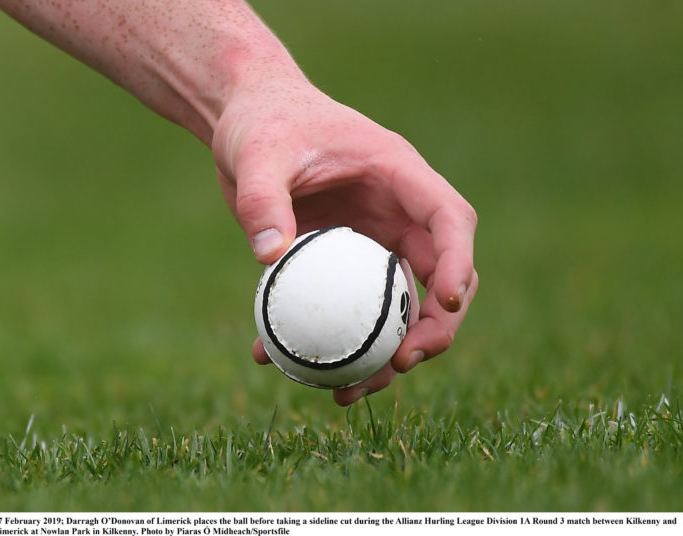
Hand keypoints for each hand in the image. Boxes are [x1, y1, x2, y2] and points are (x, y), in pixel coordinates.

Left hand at [212, 80, 477, 405]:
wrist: (245, 122)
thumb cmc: (261, 123)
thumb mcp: (257, 154)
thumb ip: (262, 200)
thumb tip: (269, 260)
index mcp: (397, 175)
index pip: (449, 218)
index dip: (457, 262)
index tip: (443, 303)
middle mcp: (396, 213)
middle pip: (439, 275)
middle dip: (434, 326)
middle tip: (399, 364)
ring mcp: (372, 241)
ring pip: (398, 306)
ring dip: (385, 353)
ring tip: (346, 393)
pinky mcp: (341, 262)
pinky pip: (348, 310)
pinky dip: (329, 342)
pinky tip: (282, 364)